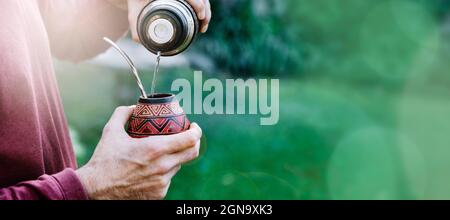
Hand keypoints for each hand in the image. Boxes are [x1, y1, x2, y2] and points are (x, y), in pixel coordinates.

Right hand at [76, 106, 201, 199]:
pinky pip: (167, 179)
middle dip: (194, 143)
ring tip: (162, 153)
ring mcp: (162, 183)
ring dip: (175, 158)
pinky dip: (163, 172)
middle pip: (192, 153)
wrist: (95, 191)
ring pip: (178, 166)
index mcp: (155, 149)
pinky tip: (150, 169)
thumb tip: (134, 107)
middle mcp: (163, 167)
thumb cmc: (103, 161)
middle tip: (188, 137)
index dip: (196, 131)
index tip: (193, 127)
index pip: (190, 139)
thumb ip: (123, 113)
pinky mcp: (159, 194)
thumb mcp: (111, 132)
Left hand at [109, 0, 211, 40]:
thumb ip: (135, 24)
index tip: (201, 15)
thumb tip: (139, 40)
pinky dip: (203, 8)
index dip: (197, 3)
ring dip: (206, 10)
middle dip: (205, 10)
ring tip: (203, 26)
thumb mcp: (134, 10)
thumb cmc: (136, 0)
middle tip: (203, 25)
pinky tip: (202, 19)